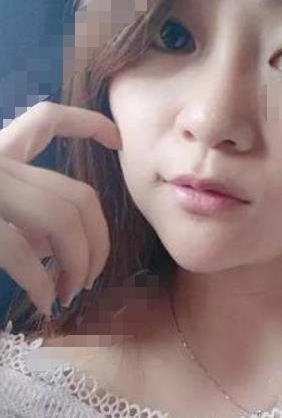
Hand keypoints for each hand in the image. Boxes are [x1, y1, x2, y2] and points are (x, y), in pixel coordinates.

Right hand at [0, 101, 122, 316]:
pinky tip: (45, 302)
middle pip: (78, 194)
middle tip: (94, 274)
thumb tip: (56, 245)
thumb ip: (24, 214)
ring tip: (72, 290)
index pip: (47, 120)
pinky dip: (42, 282)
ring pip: (61, 218)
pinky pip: (21, 250)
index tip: (118, 139)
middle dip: (99, 240)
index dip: (88, 123)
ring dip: (79, 262)